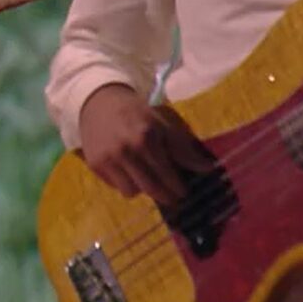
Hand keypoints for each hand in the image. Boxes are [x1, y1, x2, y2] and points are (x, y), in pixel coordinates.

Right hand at [78, 84, 212, 206]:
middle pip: (150, 188)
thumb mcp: (161, 123)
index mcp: (145, 138)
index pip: (166, 173)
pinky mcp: (95, 164)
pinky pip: (115, 186)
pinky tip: (129, 172)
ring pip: (130, 192)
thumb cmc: (136, 112)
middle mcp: (125, 151)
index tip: (184, 192)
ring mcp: (108, 159)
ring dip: (142, 190)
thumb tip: (207, 169)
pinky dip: (125, 182)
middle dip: (165, 197)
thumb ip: (182, 148)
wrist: (99, 102)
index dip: (177, 187)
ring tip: (148, 181)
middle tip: (174, 199)